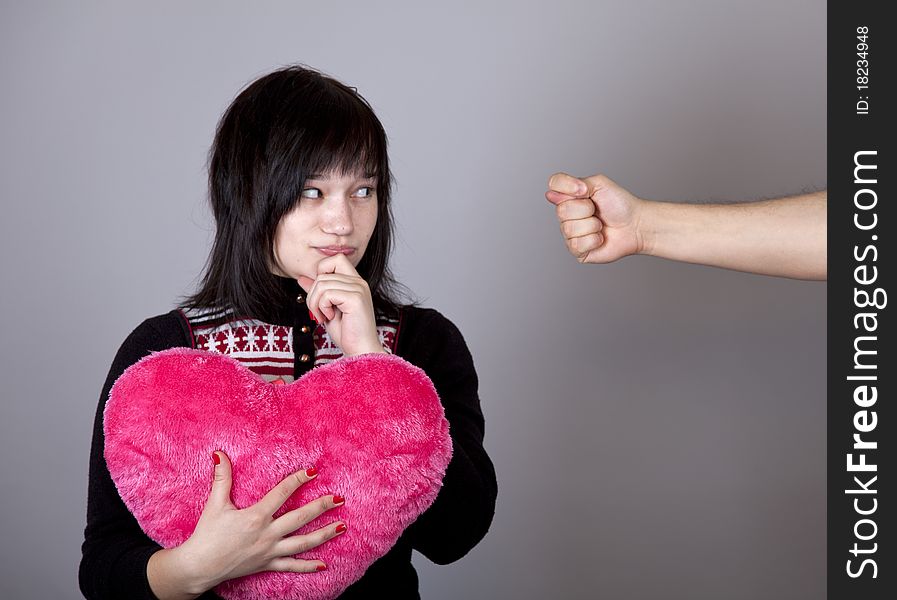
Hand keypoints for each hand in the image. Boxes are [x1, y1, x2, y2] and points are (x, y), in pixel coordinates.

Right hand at [149, 452, 345, 597]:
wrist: (198, 567)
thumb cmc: (206, 534)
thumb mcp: (215, 504)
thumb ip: (221, 478)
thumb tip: (219, 453)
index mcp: (256, 516)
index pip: (282, 493)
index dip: (298, 480)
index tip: (314, 471)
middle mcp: (267, 534)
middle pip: (300, 518)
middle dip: (322, 507)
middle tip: (340, 498)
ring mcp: (270, 551)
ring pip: (303, 543)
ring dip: (324, 534)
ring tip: (342, 526)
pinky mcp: (267, 564)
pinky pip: (292, 566)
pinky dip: (308, 566)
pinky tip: (324, 564)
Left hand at [298, 254, 385, 355]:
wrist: (360, 351)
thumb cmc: (347, 333)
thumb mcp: (327, 308)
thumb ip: (317, 291)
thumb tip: (302, 278)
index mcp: (355, 282)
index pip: (336, 259)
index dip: (322, 271)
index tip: (321, 295)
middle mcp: (359, 282)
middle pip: (324, 271)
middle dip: (313, 292)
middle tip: (318, 312)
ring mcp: (359, 289)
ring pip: (322, 283)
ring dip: (315, 303)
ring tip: (324, 317)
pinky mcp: (356, 298)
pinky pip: (327, 294)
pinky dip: (322, 307)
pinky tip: (330, 318)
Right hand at [545, 172, 644, 262]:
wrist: (635, 225)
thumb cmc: (619, 204)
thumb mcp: (600, 184)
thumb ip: (577, 182)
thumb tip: (554, 194)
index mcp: (569, 195)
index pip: (553, 185)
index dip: (567, 187)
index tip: (584, 191)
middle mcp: (566, 214)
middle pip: (561, 210)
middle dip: (585, 210)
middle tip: (597, 211)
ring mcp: (570, 233)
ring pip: (569, 228)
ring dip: (592, 226)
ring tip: (600, 225)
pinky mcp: (577, 250)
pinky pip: (576, 244)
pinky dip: (593, 240)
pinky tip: (600, 238)